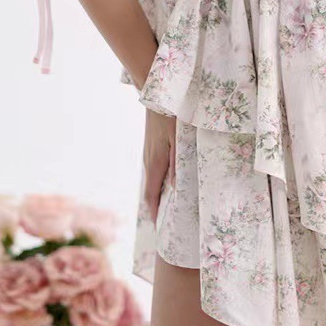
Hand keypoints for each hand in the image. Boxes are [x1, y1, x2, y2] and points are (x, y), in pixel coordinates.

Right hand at [143, 107, 175, 224]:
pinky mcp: (150, 149)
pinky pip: (153, 172)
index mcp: (155, 164)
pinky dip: (159, 183)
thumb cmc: (170, 117)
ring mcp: (148, 155)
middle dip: (157, 208)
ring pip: (152, 181)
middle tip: (168, 222)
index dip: (155, 212)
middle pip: (151, 192)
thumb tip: (174, 187)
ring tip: (171, 207)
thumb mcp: (178, 139)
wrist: (156, 98)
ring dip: (158, 196)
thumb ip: (177, 162)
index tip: (160, 228)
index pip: (151, 196)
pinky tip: (169, 184)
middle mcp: (148, 162)